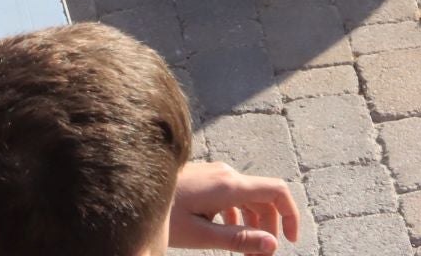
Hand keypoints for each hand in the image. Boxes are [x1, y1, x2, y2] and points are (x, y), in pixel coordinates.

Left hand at [166, 163, 300, 253]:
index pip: (277, 190)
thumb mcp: (201, 235)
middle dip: (269, 227)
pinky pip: (232, 195)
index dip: (291, 214)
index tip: (290, 242)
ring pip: (248, 197)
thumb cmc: (162, 215)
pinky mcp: (205, 178)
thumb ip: (238, 240)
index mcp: (229, 185)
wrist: (129, 190)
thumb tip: (273, 246)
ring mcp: (215, 173)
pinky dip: (238, 216)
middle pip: (263, 197)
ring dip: (253, 223)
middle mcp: (226, 173)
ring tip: (243, 252)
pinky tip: (225, 235)